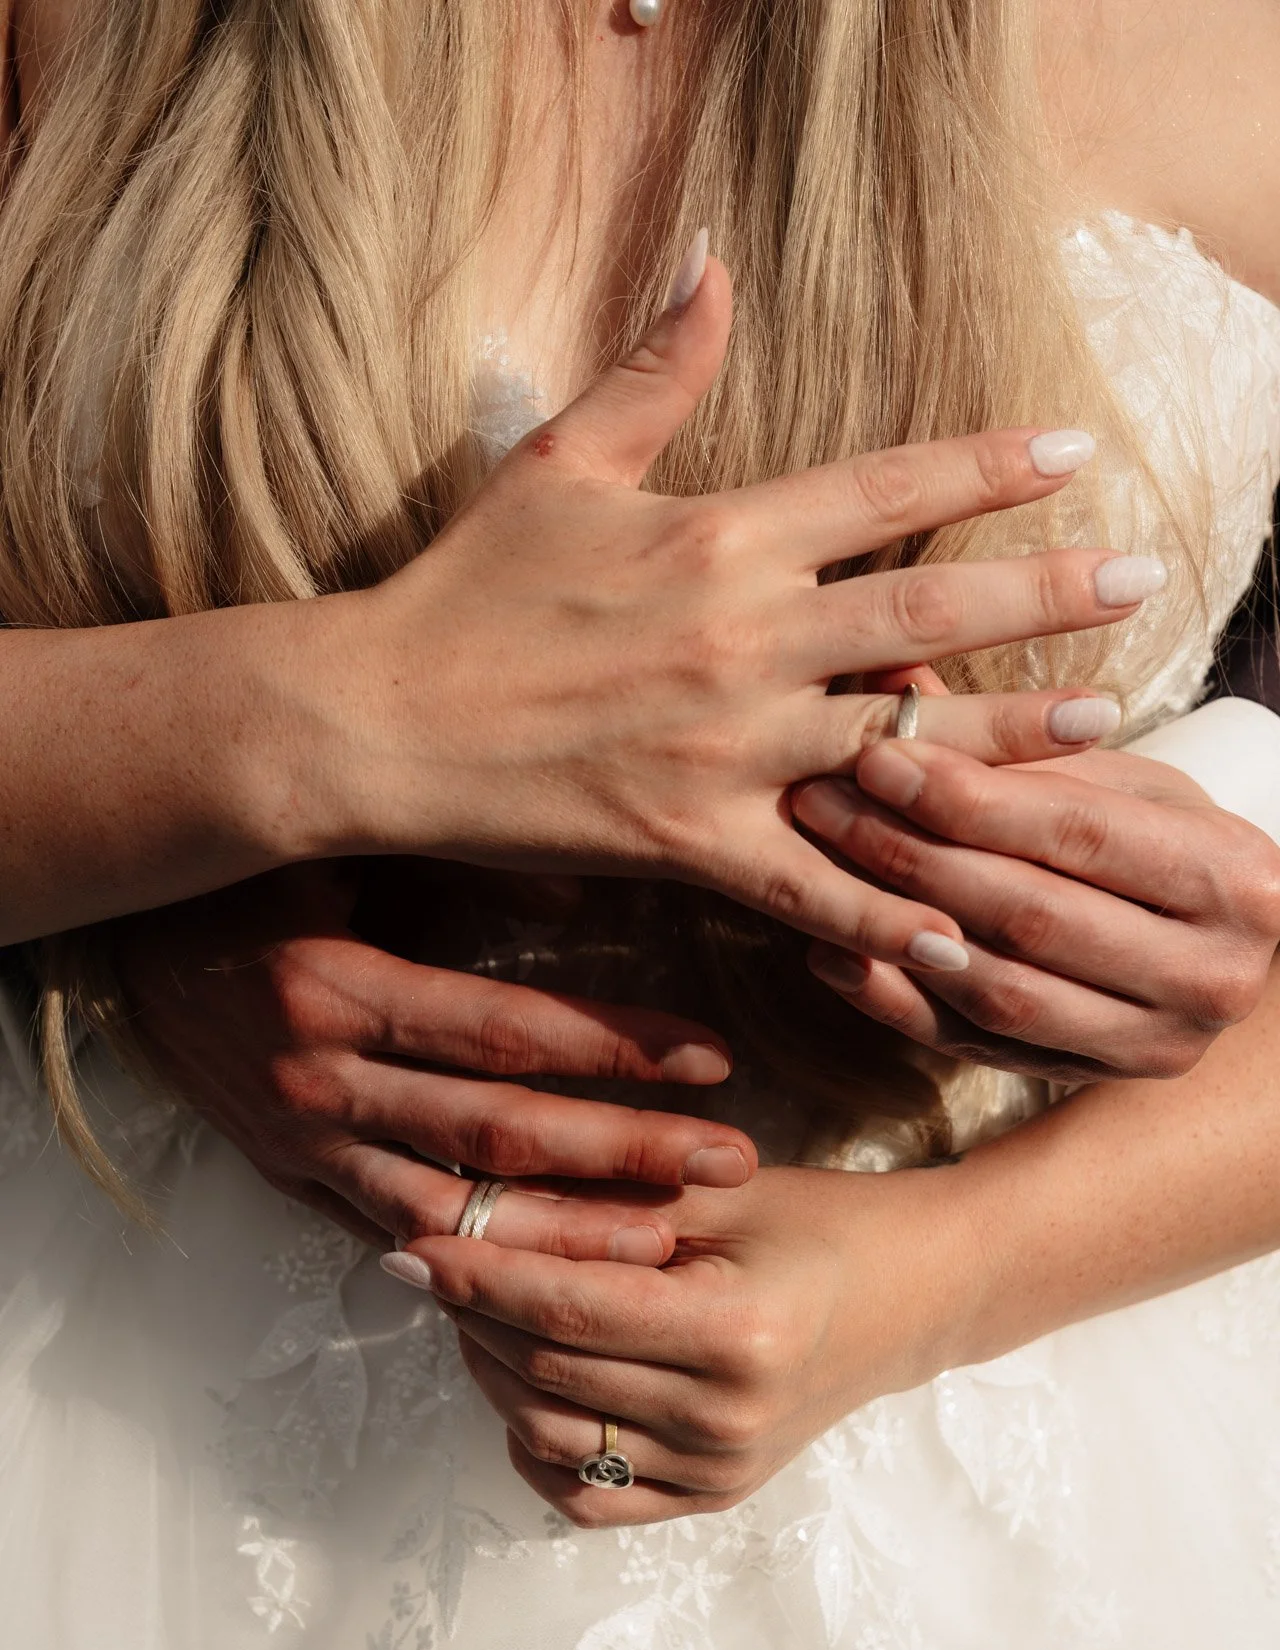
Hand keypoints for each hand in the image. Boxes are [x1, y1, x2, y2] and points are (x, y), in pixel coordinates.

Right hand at [112, 861, 757, 1257]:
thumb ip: (460, 862)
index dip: (617, 1051)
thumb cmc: (248, 880)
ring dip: (562, 1232)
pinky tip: (553, 1271)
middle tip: (732, 1162)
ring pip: (451, 1212)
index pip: (506, 1032)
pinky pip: (391, 1236)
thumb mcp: (345, 846)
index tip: (715, 1059)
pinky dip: (475, 1257)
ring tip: (666, 1236)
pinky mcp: (291, 1181)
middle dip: (624, 1155)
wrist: (120, 954)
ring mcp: (301, 1146)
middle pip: (497, 1135)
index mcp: (337, 988)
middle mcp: (320, 1080)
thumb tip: (586, 888)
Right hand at [336, 243, 1163, 967]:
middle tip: (1142, 584)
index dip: (988, 466)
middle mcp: (742, 638)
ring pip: (900, 744)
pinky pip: (816, 884)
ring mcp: (727, 748)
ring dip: (1012, 737)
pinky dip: (890, 909)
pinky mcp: (695, 842)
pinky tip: (967, 923)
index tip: (1073, 451)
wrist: (379, 720)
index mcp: (717, 535)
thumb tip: (712, 257)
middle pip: (928, 609)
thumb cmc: (463, 589)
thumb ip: (656, 369)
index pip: (884, 490)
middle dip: (1047, 593)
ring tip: (1103, 726)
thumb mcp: (557, 460)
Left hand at [389, 1164, 967, 1526]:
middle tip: (427, 1260)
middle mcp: (727, 1417)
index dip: (478, 1275)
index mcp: (737, 1331)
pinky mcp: (712, 1498)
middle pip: (546, 1371)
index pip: (568, 1310)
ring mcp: (721, 1470)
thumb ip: (606, 1198)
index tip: (412, 1242)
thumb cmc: (817, 1222)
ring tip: (475, 1309)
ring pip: (548, 1434)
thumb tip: (479, 1199)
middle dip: (469, 1313)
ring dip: (489, 1371)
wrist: (914, 1295)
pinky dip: (532, 1445)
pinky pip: (587, 1493)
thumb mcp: (720, 1189)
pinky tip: (520, 1384)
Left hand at [795, 707, 1279, 1079]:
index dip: (969, 797)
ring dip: (898, 930)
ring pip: (1002, 992)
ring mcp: (1156, 1045)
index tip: (878, 755)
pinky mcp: (1096, 1082)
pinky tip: (838, 953)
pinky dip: (899, 1002)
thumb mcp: (1124, 781)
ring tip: (819, 870)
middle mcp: (1210, 976)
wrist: (1219, 950)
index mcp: (1235, 879)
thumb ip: (1021, 745)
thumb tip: (899, 683)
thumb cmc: (1164, 843)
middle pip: (1033, 915)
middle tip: (823, 806)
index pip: (1078, 833)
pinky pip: (979, 1048)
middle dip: (914, 856)